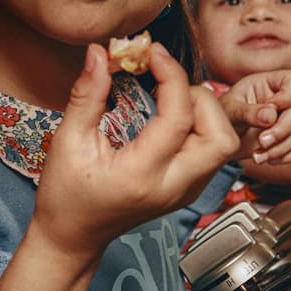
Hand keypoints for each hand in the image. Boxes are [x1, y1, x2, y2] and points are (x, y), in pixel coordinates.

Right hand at [29, 43, 241, 263]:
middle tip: (167, 84)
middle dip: (200, 98)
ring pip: (224, 145)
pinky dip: (202, 127)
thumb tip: (98, 54)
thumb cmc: (65, 195)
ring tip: (171, 98)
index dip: (172, 77)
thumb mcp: (68, 142)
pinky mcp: (188, 189)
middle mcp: (173, 187)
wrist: (73, 236)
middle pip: (221, 137)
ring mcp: (186, 191)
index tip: (153, 54)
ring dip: (206, 113)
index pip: (179, 119)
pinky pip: (213, 153)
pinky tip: (172, 116)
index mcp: (142, 176)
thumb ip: (87, 96)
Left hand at [219, 70, 290, 165]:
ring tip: (258, 157)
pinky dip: (287, 156)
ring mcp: (290, 118)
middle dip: (283, 129)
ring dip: (282, 147)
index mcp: (269, 83)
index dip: (288, 95)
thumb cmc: (222, 116)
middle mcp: (284, 99)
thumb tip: (271, 116)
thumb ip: (248, 111)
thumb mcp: (230, 110)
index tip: (271, 108)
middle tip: (261, 141)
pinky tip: (267, 159)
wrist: (220, 138)